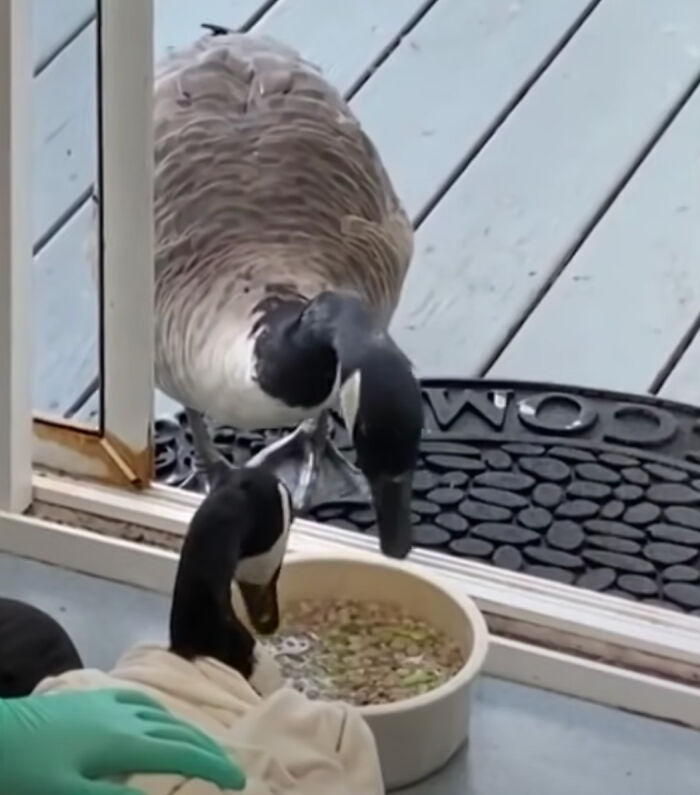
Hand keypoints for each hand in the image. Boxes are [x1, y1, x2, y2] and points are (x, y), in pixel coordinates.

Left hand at [0, 688, 245, 793]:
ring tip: (200, 746)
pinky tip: (154, 718)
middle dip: (207, 749)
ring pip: (161, 714)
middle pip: (178, 731)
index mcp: (124, 741)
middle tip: (229, 769)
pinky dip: (158, 713)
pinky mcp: (91, 697)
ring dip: (186, 730)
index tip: (238, 780)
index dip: (213, 766)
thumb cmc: (25, 772)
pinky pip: (137, 701)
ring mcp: (108, 702)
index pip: (181, 754)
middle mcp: (125, 716)